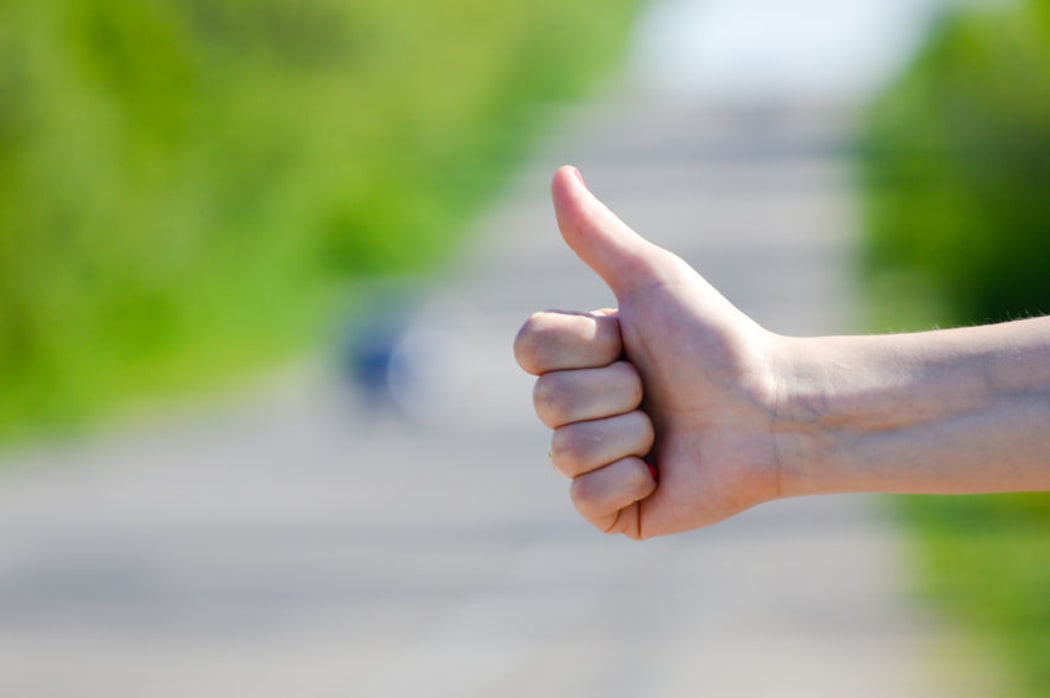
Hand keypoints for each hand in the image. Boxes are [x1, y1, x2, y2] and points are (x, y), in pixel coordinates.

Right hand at [514, 166, 785, 537]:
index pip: (528, 347)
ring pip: (564, 450)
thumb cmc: (716, 340)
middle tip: (659, 390)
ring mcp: (592, 461)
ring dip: (629, 434)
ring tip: (667, 430)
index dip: (583, 344)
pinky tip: (661, 471)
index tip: (631, 340)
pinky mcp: (614, 510)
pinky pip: (585, 499)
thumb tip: (560, 173)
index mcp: (577, 358)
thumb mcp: (653, 281)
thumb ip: (597, 235)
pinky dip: (629, 481)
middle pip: (546, 401)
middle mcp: (577, 409)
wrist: (773, 407)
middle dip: (616, 390)